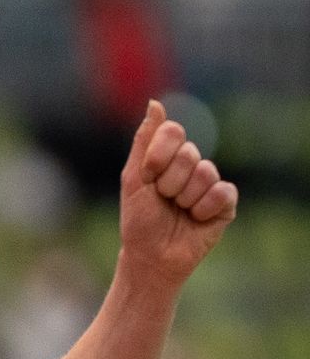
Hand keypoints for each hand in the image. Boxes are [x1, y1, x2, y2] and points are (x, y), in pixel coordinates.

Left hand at [119, 99, 237, 285]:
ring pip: (206, 172)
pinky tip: (196, 219)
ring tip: (178, 210)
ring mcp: (210, 184)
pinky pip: (222, 192)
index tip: (147, 176)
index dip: (159, 155)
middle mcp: (191, 166)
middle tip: (163, 198)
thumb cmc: (139, 218)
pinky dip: (203, 208)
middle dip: (169, 181)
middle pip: (189, 153)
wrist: (151, 255)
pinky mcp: (225, 203)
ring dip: (185, 197)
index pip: (173, 132)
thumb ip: (145, 141)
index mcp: (168, 156)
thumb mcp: (134, 178)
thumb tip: (155, 103)